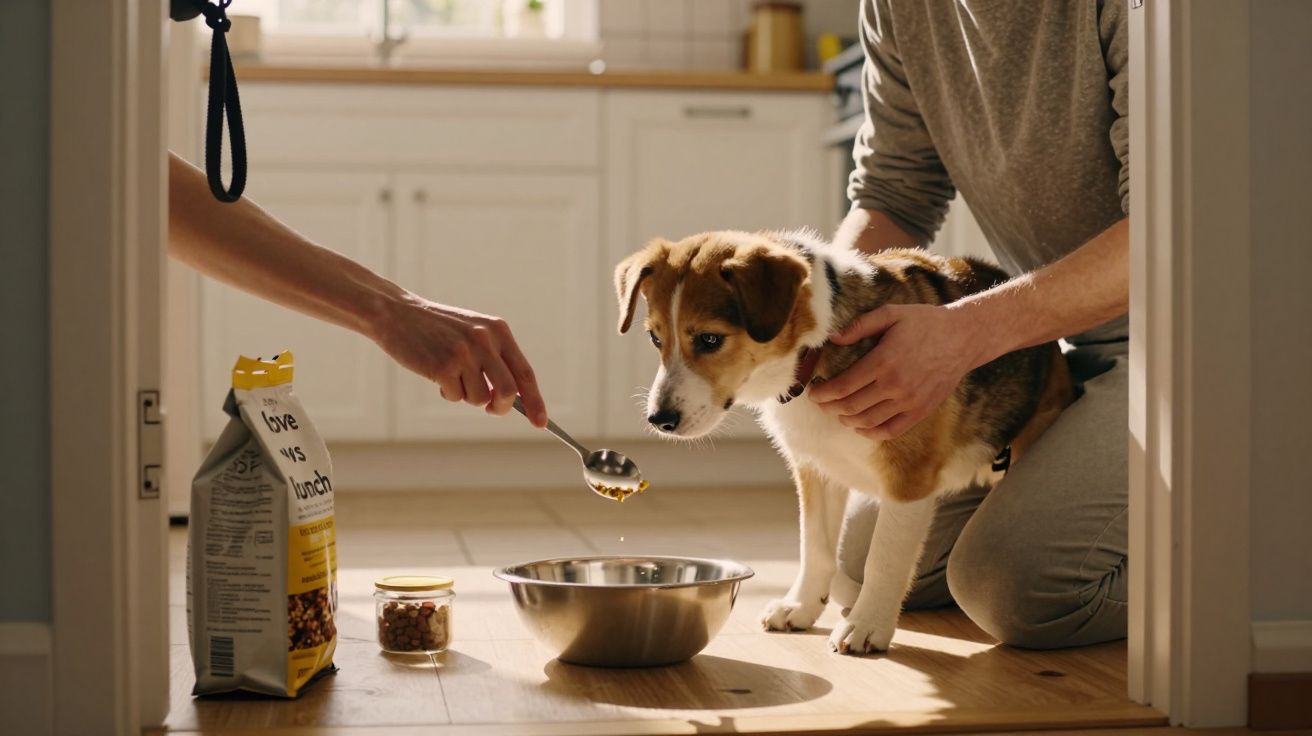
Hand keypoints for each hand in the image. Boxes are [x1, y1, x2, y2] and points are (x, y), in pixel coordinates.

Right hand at [370, 293, 547, 426]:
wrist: (397, 314)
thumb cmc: (437, 329)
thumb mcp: (473, 333)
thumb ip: (494, 359)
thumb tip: (513, 399)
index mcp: (498, 331)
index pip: (525, 373)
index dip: (535, 401)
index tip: (541, 422)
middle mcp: (485, 340)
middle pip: (508, 391)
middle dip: (502, 408)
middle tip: (491, 410)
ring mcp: (464, 353)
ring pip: (480, 399)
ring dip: (466, 396)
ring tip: (452, 376)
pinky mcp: (443, 365)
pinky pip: (455, 397)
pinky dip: (447, 393)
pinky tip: (436, 374)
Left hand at [809, 304, 979, 440]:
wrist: (963, 338)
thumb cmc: (925, 322)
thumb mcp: (891, 314)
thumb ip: (860, 325)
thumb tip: (833, 338)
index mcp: (884, 361)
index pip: (843, 386)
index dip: (822, 393)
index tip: (812, 392)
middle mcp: (896, 385)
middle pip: (851, 407)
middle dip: (829, 407)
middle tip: (820, 402)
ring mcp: (910, 402)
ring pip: (867, 422)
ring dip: (846, 420)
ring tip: (837, 412)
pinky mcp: (921, 411)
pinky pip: (890, 431)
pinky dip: (870, 432)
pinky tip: (860, 426)